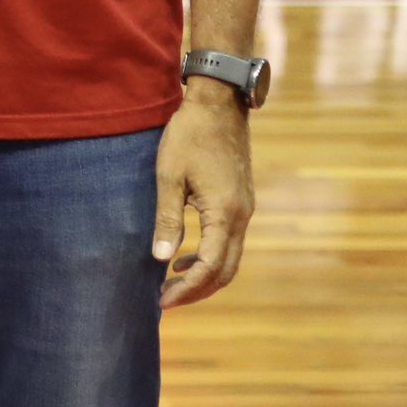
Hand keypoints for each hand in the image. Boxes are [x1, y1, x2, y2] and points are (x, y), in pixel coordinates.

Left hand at [152, 89, 254, 308]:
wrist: (219, 104)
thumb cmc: (189, 135)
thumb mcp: (169, 175)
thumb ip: (168, 218)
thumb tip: (161, 259)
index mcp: (224, 214)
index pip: (210, 267)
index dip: (188, 289)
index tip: (163, 301)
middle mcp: (242, 217)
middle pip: (226, 271)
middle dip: (198, 290)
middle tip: (167, 300)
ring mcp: (245, 210)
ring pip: (231, 258)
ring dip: (205, 275)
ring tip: (172, 282)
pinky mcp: (241, 202)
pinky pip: (230, 241)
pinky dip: (211, 256)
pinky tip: (186, 255)